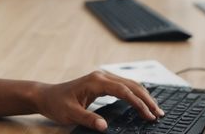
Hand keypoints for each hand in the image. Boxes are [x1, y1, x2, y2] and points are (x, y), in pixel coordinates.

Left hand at [34, 71, 163, 131]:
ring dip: (144, 96)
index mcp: (95, 81)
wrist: (45, 96)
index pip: (123, 90)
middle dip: (147, 99)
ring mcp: (102, 78)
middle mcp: (101, 76)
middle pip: (131, 85)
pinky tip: (142, 103)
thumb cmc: (56, 103)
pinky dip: (135, 94)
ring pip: (129, 84)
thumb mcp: (70, 113)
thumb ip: (87, 119)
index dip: (138, 103)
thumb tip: (104, 127)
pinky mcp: (101, 83)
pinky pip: (124, 86)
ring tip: (156, 110)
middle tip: (159, 114)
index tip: (149, 115)